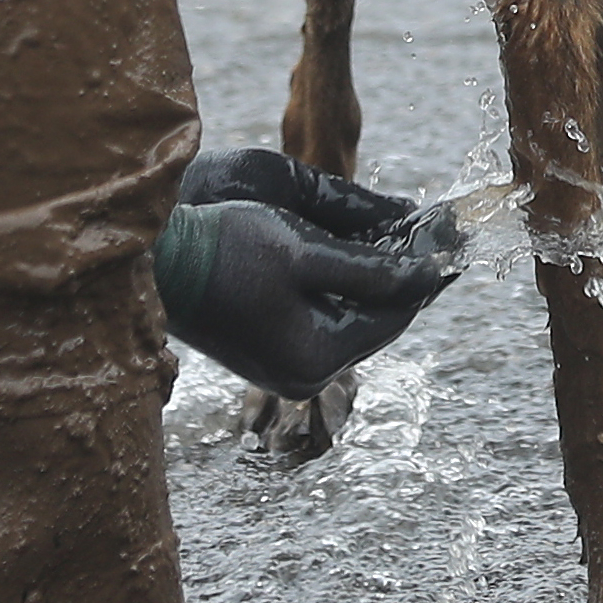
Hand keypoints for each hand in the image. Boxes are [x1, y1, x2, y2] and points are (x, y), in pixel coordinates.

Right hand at [150, 148, 464, 397]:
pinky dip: (340, 282)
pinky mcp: (265, 346)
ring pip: (347, 315)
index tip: (452, 238)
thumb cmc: (223, 250)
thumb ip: (370, 267)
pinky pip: (320, 314)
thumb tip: (427, 276)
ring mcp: (281, 362)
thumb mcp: (304, 251)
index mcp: (314, 357)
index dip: (423, 274)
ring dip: (372, 275)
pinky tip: (358, 249)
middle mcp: (301, 371)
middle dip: (400, 273)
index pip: (391, 315)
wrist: (149, 256)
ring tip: (406, 233)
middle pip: (372, 318)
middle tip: (436, 231)